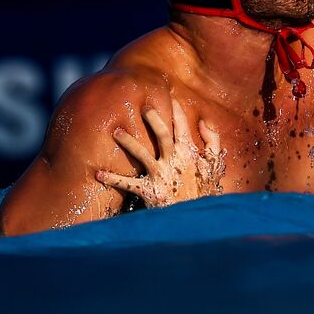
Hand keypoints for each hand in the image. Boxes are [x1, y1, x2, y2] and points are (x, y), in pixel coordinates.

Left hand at [97, 99, 225, 207]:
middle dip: (153, 119)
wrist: (197, 217)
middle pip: (162, 134)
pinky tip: (98, 173)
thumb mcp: (214, 164)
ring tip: (115, 131)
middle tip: (143, 106)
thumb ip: (212, 140)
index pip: (183, 127)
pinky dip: (113, 179)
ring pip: (142, 154)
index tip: (170, 96)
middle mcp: (175, 161)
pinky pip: (129, 184)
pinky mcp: (151, 191)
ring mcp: (161, 176)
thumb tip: (204, 121)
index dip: (177, 111)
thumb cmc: (204, 190)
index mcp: (190, 153)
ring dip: (129, 142)